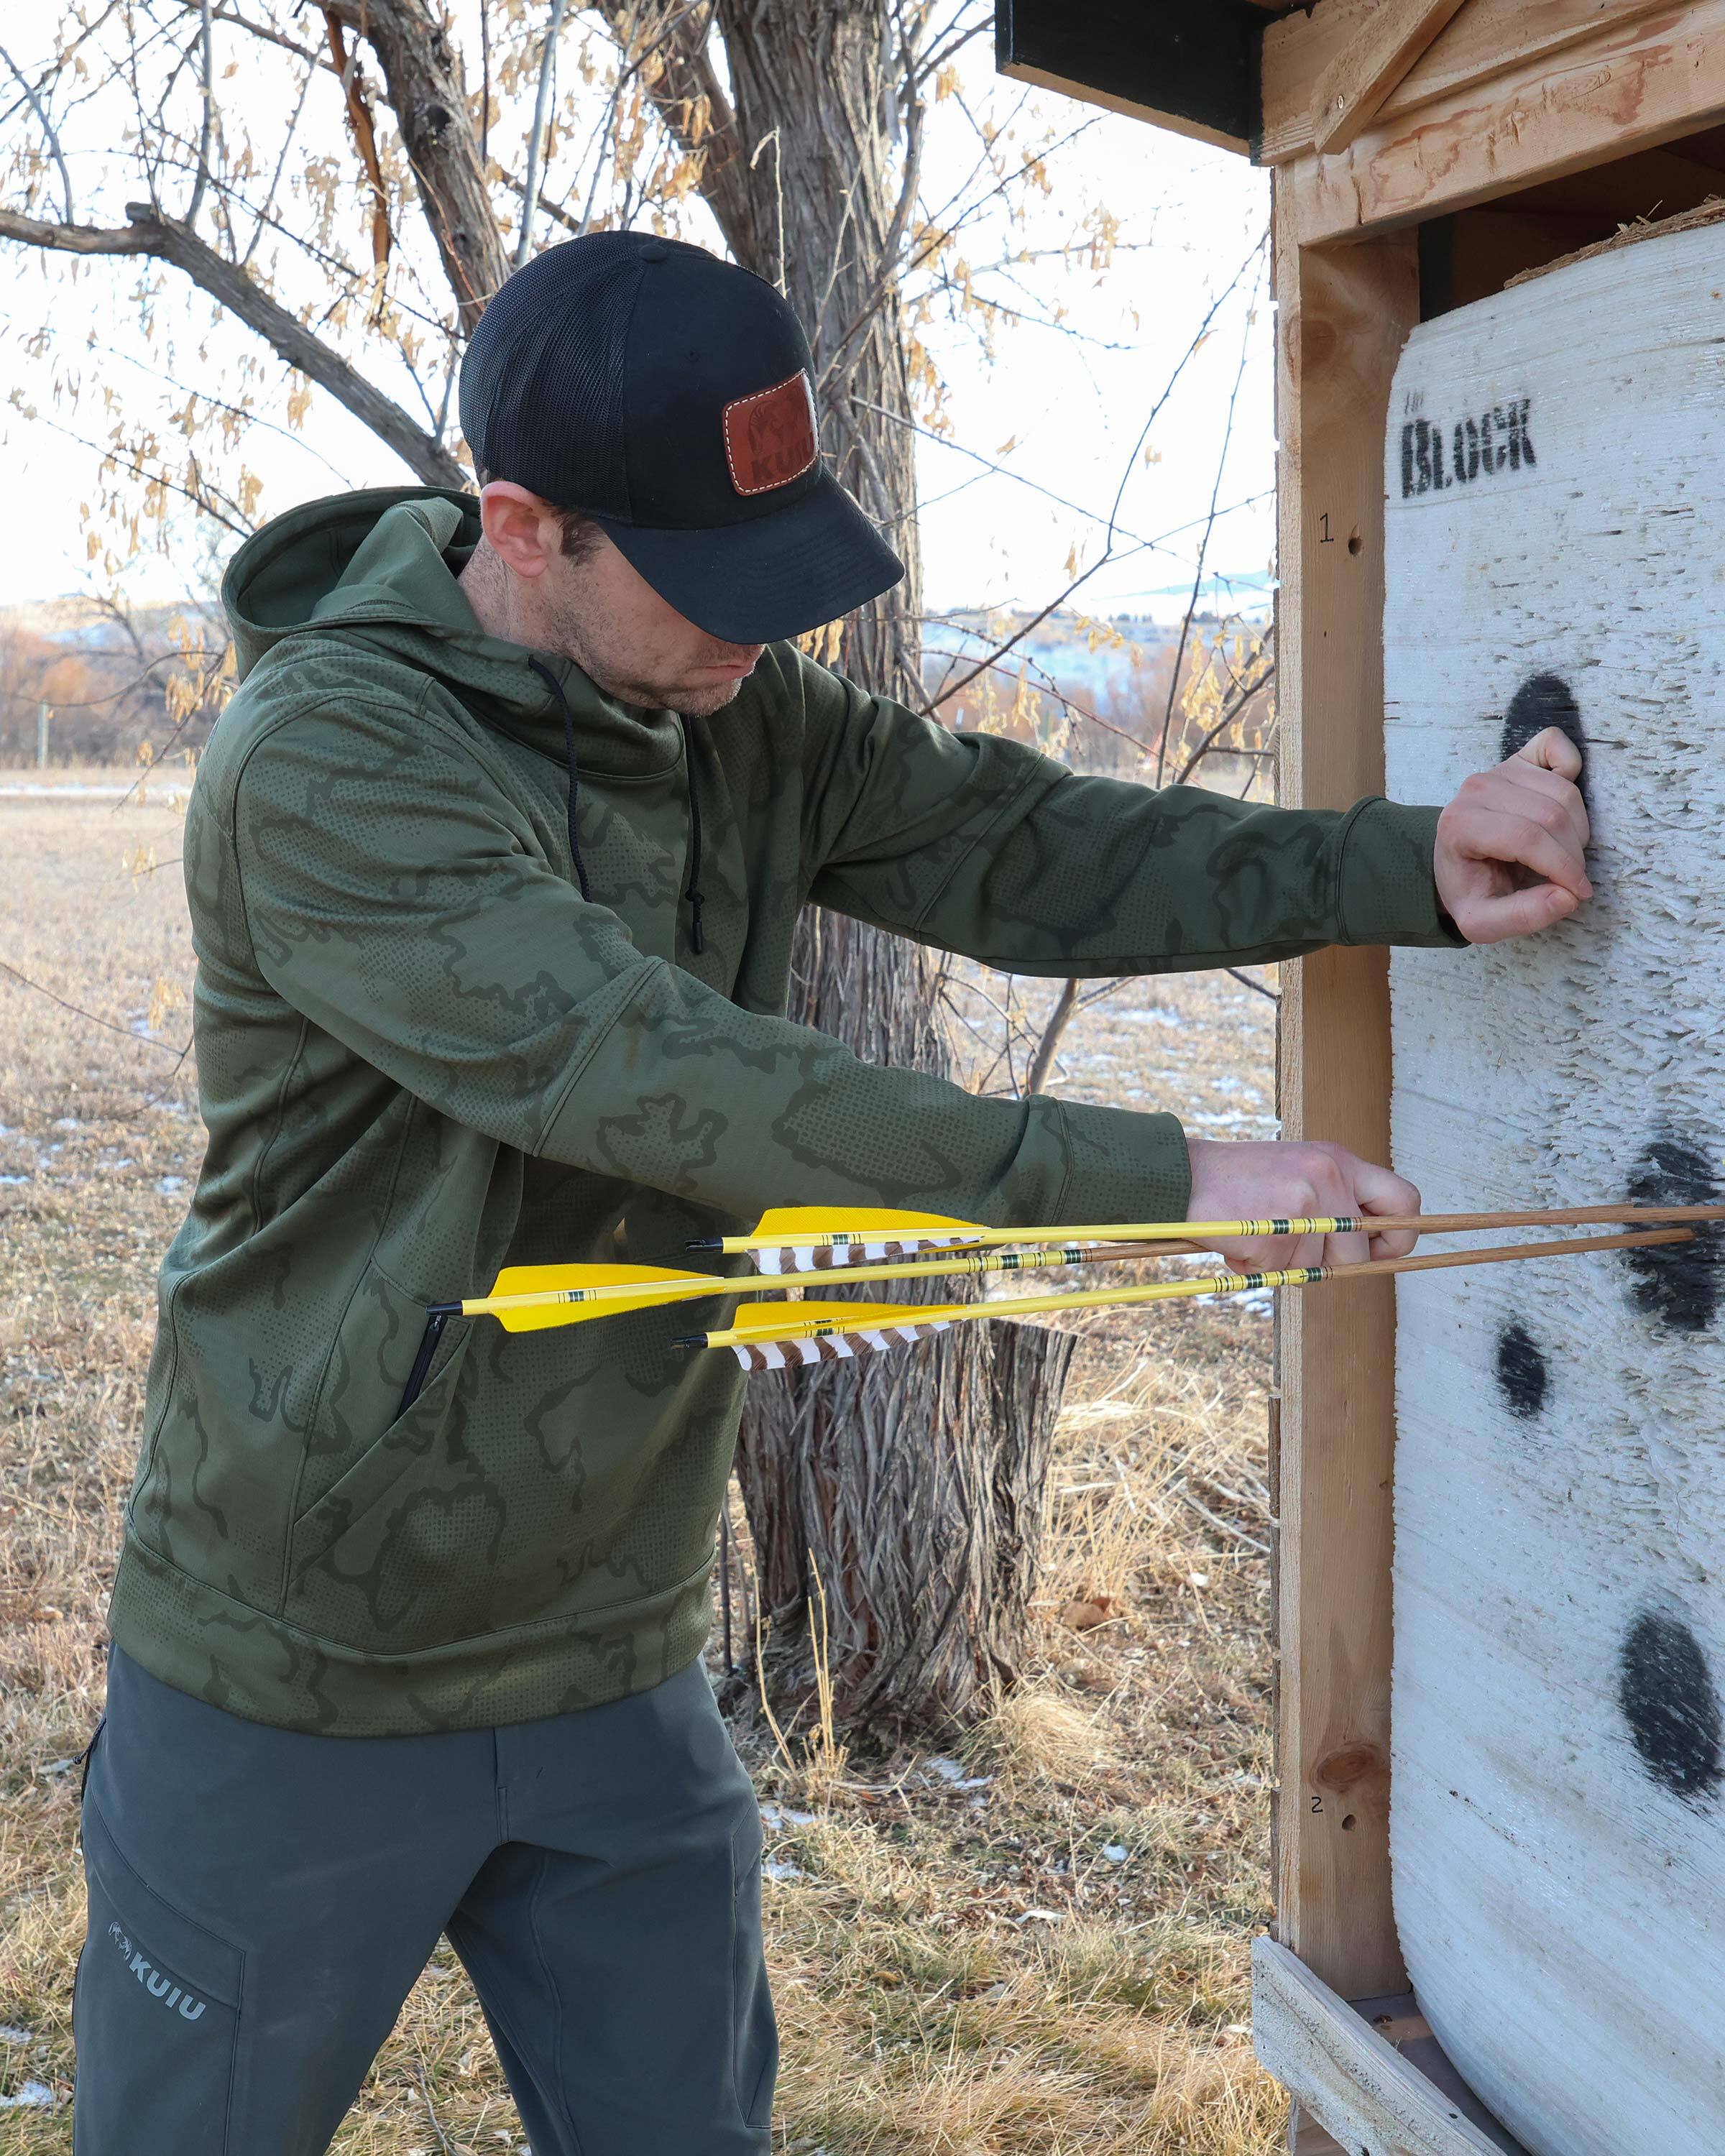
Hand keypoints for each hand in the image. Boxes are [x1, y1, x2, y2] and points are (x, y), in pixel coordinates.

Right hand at [1185, 1137, 1420, 1269]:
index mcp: (1338, 1161)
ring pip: (1316, 1268)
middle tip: (1296, 1252)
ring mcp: (1303, 1207)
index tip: (1377, 1250)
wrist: (1180, 1175)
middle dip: (1330, 1264)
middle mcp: (1328, 1179)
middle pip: (1358, 1252)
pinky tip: (1238, 1242)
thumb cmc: (1238, 1178)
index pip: (1404, 1200)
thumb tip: (1366, 1248)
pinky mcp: (1276, 1235)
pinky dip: (1257, 1267)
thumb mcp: (1297, 1169)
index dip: (1399, 1235)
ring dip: (1285, 1263)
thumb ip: (1334, 1197)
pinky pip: (1281, 1272)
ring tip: (1255, 1233)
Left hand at [1433, 725, 1590, 942]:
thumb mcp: (1482, 923)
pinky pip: (1556, 746)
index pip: (1527, 838)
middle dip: (1573, 853)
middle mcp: (1477, 789)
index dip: (1562, 867)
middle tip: (1569, 878)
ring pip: (1564, 790)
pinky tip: (1564, 807)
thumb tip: (1567, 898)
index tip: (1578, 893)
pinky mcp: (1518, 759)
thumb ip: (1521, 917)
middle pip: (1551, 815)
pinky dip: (1572, 767)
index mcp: (1460, 825)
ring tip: (1563, 854)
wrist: (1457, 863)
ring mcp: (1498, 769)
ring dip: (1578, 828)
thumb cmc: (1471, 891)